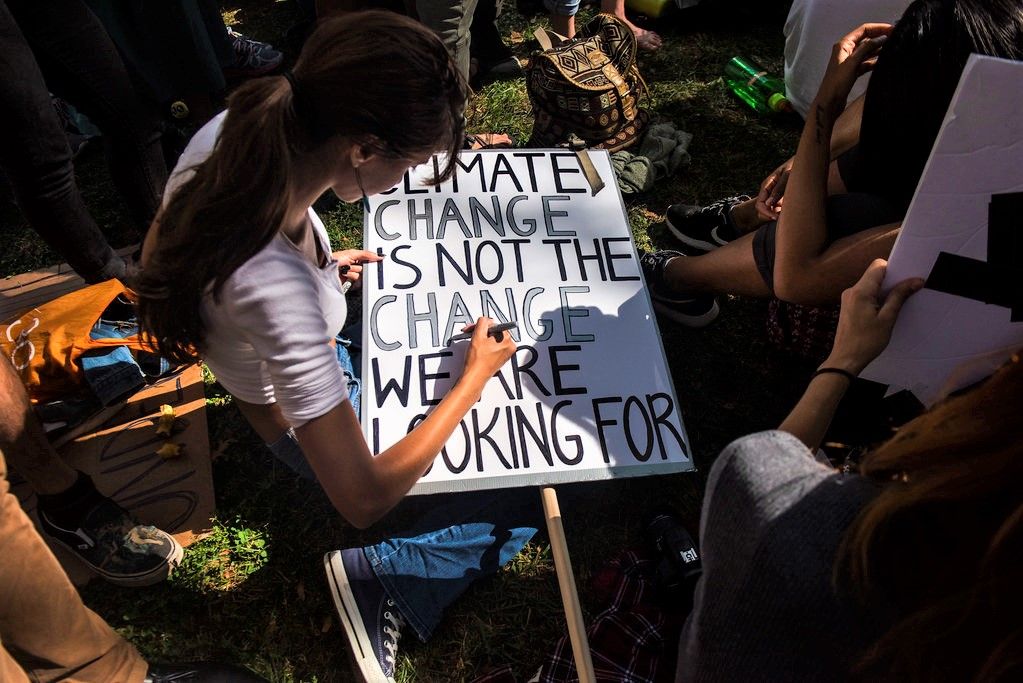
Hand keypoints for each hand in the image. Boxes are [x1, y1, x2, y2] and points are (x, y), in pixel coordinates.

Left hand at [333, 249, 381, 284]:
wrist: (326, 270)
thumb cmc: (334, 259)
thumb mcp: (352, 253)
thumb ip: (366, 254)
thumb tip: (378, 255)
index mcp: (356, 257)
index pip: (369, 259)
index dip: (372, 260)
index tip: (378, 260)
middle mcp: (355, 265)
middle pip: (366, 268)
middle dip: (360, 267)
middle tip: (353, 265)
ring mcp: (353, 274)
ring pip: (361, 276)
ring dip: (353, 273)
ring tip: (346, 270)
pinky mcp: (351, 282)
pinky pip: (358, 282)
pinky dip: (351, 279)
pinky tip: (345, 276)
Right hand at [461, 317, 516, 385]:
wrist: (474, 377)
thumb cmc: (477, 362)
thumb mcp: (478, 336)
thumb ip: (482, 323)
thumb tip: (485, 320)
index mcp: (508, 342)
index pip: (496, 325)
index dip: (483, 326)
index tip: (475, 328)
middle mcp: (509, 348)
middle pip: (494, 332)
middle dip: (481, 332)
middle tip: (472, 334)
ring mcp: (504, 354)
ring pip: (492, 339)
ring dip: (481, 338)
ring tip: (473, 343)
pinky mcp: (498, 359)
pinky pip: (491, 347)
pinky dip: (483, 345)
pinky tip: (476, 349)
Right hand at [756, 157, 793, 220]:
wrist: (806, 162)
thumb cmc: (797, 165)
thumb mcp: (788, 175)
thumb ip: (779, 188)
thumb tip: (768, 203)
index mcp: (767, 184)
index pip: (760, 203)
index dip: (766, 212)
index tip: (776, 216)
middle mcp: (769, 191)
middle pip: (763, 208)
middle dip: (770, 215)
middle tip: (782, 218)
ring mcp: (775, 194)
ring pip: (770, 210)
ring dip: (776, 214)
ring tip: (788, 215)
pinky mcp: (782, 197)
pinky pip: (778, 209)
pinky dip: (782, 212)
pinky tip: (790, 212)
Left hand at [815, 23, 891, 114]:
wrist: (829, 102)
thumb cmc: (837, 83)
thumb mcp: (852, 62)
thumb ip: (866, 48)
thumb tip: (881, 37)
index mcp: (843, 45)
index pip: (863, 30)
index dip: (878, 28)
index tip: (892, 29)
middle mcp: (846, 51)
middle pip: (867, 39)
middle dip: (880, 38)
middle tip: (896, 37)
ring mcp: (850, 61)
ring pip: (868, 51)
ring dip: (879, 49)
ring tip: (893, 48)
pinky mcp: (854, 71)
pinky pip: (867, 62)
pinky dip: (875, 61)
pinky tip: (884, 61)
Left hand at [824, 259, 923, 374]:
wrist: (846, 359)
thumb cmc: (866, 342)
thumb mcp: (887, 318)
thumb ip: (899, 296)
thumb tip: (916, 281)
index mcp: (860, 291)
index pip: (878, 266)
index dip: (895, 269)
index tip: (907, 279)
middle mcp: (851, 291)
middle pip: (874, 274)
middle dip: (891, 281)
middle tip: (906, 292)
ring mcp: (848, 298)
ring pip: (870, 285)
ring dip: (884, 291)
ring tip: (896, 304)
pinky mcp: (848, 306)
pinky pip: (865, 294)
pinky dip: (877, 298)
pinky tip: (885, 310)